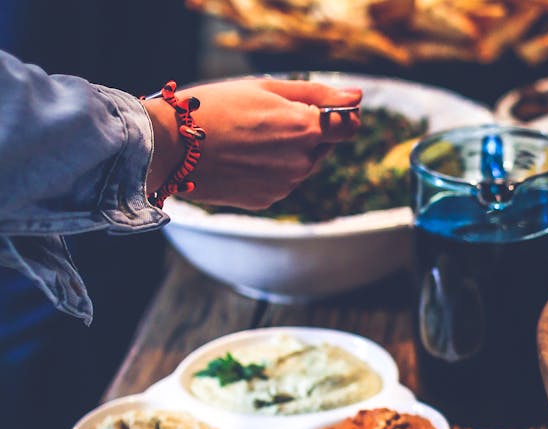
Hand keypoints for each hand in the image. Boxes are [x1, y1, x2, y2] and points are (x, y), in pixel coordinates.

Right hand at [143, 79, 361, 208]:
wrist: (169, 146)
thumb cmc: (215, 107)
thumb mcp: (266, 87)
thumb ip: (317, 93)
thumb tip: (358, 96)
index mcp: (306, 129)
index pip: (350, 126)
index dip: (341, 115)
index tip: (323, 108)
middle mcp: (302, 162)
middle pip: (323, 145)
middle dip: (306, 132)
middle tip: (263, 119)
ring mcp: (286, 184)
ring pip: (301, 164)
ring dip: (286, 151)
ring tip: (247, 138)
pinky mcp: (268, 200)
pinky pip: (281, 181)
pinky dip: (269, 170)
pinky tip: (240, 158)